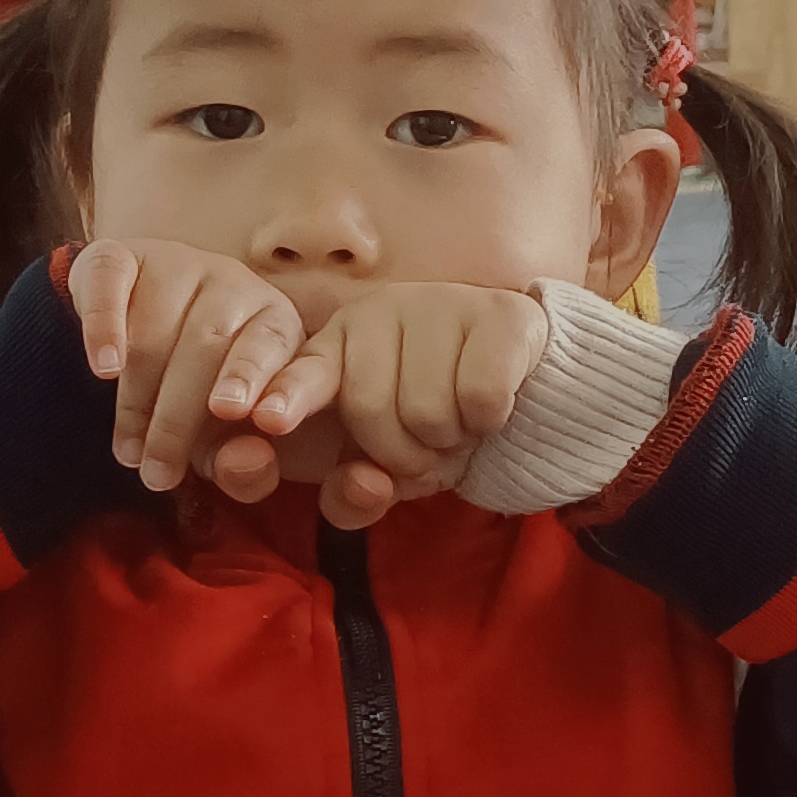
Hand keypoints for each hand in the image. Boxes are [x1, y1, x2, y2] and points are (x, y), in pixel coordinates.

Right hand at [66, 240, 307, 495]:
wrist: (129, 334)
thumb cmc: (196, 398)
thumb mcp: (226, 439)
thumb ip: (244, 465)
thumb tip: (243, 464)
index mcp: (275, 323)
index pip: (274, 344)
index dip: (260, 377)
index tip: (252, 416)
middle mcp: (233, 284)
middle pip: (210, 343)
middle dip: (182, 418)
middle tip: (158, 473)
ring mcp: (177, 264)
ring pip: (158, 325)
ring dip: (140, 396)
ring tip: (129, 451)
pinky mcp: (120, 255)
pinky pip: (110, 280)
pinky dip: (104, 324)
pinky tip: (104, 368)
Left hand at [247, 284, 551, 529]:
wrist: (529, 380)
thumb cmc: (440, 421)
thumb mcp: (389, 463)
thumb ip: (356, 492)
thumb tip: (366, 482)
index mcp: (338, 347)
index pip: (304, 373)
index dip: (286, 396)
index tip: (267, 420)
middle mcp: (378, 313)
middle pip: (368, 408)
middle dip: (402, 452)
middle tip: (430, 448)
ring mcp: (437, 304)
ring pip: (426, 410)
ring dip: (449, 441)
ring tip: (460, 425)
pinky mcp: (497, 315)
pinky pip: (480, 397)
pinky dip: (488, 421)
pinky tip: (493, 408)